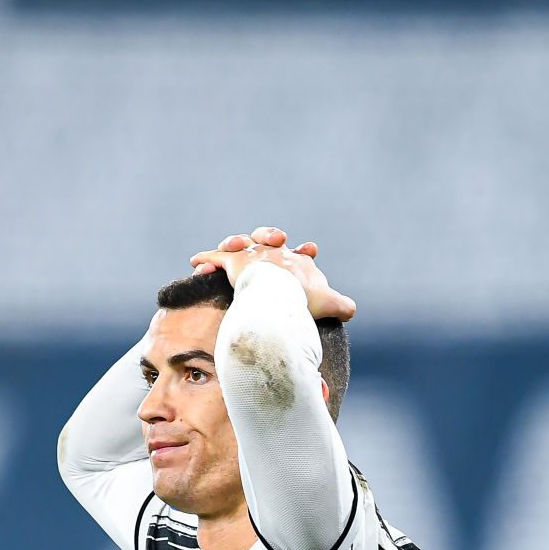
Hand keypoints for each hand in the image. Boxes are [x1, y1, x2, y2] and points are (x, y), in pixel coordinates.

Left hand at [188, 229, 355, 321]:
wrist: (284, 294)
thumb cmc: (306, 299)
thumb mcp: (330, 303)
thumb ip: (342, 306)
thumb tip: (351, 310)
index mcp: (297, 262)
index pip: (300, 255)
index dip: (303, 255)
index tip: (310, 252)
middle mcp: (276, 254)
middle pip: (269, 241)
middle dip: (269, 238)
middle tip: (275, 243)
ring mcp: (255, 255)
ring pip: (242, 244)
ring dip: (235, 244)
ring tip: (231, 248)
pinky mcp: (234, 260)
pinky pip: (216, 257)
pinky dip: (206, 259)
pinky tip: (196, 261)